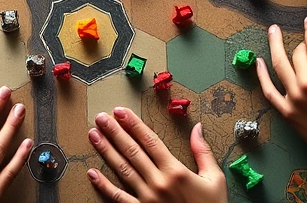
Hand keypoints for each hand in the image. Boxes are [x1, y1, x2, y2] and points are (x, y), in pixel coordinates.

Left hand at [86, 107, 225, 202]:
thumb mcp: (214, 179)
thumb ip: (203, 152)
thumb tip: (197, 127)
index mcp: (176, 171)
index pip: (150, 141)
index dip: (134, 124)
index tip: (121, 112)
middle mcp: (158, 182)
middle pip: (132, 151)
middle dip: (115, 132)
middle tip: (101, 117)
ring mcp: (147, 198)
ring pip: (122, 169)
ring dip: (106, 151)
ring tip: (94, 135)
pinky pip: (118, 197)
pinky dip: (103, 185)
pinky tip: (92, 173)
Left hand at [257, 17, 306, 161]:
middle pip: (298, 53)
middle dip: (302, 43)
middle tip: (303, 39)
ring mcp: (294, 97)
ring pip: (279, 65)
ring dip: (274, 46)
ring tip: (272, 32)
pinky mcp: (286, 111)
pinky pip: (268, 90)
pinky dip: (261, 75)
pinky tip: (258, 62)